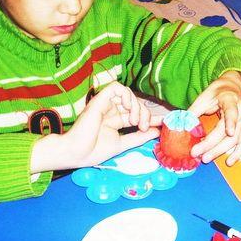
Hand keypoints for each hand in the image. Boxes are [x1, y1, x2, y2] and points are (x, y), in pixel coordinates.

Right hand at [30, 82, 160, 172]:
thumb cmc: (94, 151)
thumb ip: (139, 136)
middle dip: (145, 113)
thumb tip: (157, 132)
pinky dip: (126, 96)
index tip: (164, 121)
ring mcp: (105, 104)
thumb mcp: (123, 144)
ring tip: (135, 121)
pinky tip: (128, 109)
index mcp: (115, 121)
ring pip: (128, 93)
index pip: (137, 113)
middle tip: (144, 127)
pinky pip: (116, 87)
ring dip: (137, 105)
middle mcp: (111, 111)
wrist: (76, 153)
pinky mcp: (99, 100)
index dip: (151, 116)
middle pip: (135, 103)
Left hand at [188, 71, 240, 165]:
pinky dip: (237, 153)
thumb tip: (182, 127)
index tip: (229, 132)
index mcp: (230, 100)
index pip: (232, 111)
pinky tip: (229, 161)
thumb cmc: (216, 93)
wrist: (231, 89)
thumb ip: (193, 112)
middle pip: (228, 131)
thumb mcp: (203, 98)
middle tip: (197, 152)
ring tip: (206, 158)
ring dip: (220, 151)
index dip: (231, 122)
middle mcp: (240, 112)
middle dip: (212, 144)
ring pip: (234, 140)